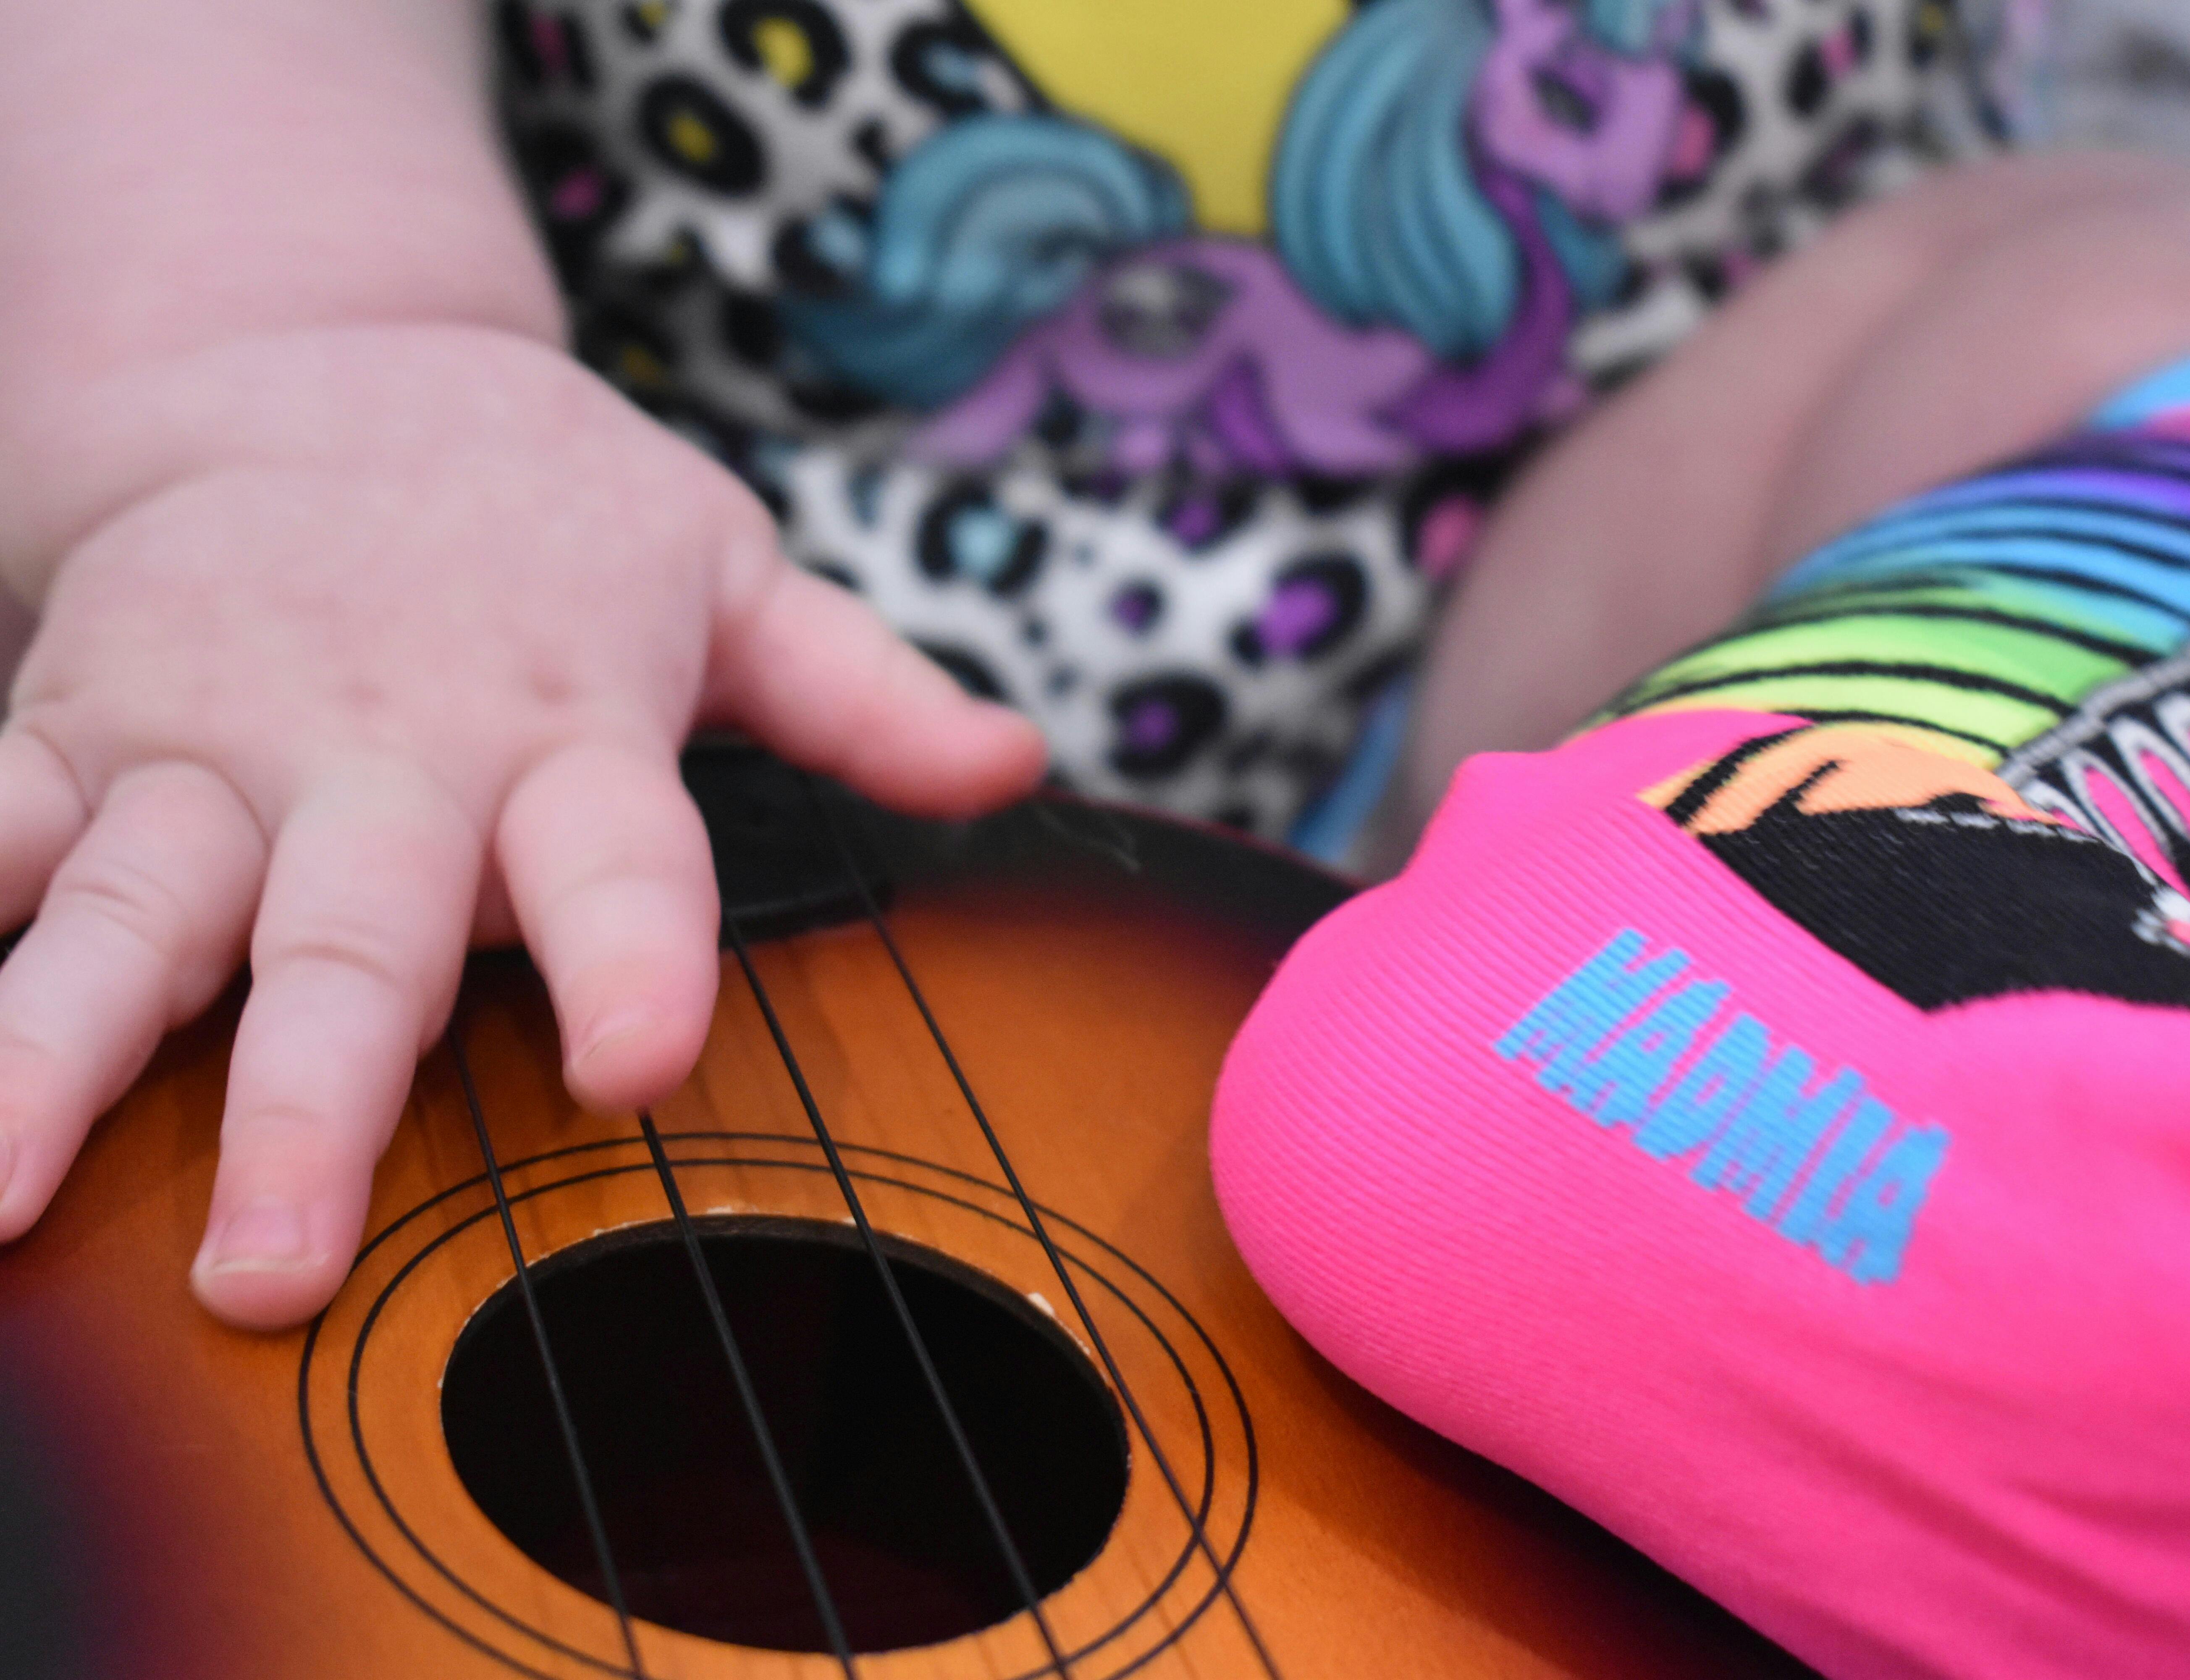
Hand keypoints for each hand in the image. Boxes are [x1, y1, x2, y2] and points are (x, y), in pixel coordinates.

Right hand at [0, 324, 1043, 1327]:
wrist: (338, 382)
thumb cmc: (563, 518)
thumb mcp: (737, 576)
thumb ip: (868, 690)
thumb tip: (1017, 763)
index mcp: (561, 731)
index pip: (621, 863)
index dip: (634, 957)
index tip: (635, 1058)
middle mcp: (377, 758)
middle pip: (345, 944)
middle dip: (305, 1101)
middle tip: (266, 1265)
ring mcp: (204, 746)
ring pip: (124, 920)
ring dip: (42, 1061)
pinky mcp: (75, 728)